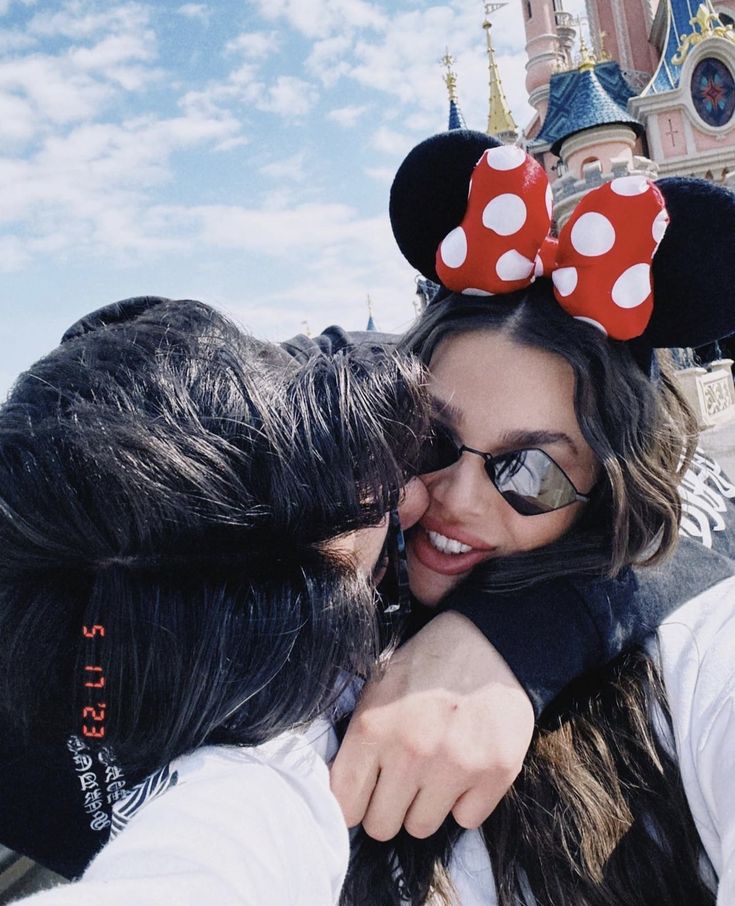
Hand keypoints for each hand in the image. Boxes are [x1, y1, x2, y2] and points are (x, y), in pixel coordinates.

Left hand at [330, 611, 533, 840]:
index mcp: (373, 729)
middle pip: (381, 826)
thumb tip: (338, 794)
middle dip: (388, 805)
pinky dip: (464, 801)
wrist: (488, 640)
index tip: (364, 791)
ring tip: (434, 768)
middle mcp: (411, 753)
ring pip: (422, 828)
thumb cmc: (425, 666)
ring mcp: (455, 766)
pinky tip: (465, 767)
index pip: (345, 806)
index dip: (353, 801)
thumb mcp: (375, 690)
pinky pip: (466, 820)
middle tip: (402, 778)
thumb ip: (356, 741)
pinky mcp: (496, 773)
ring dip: (425, 805)